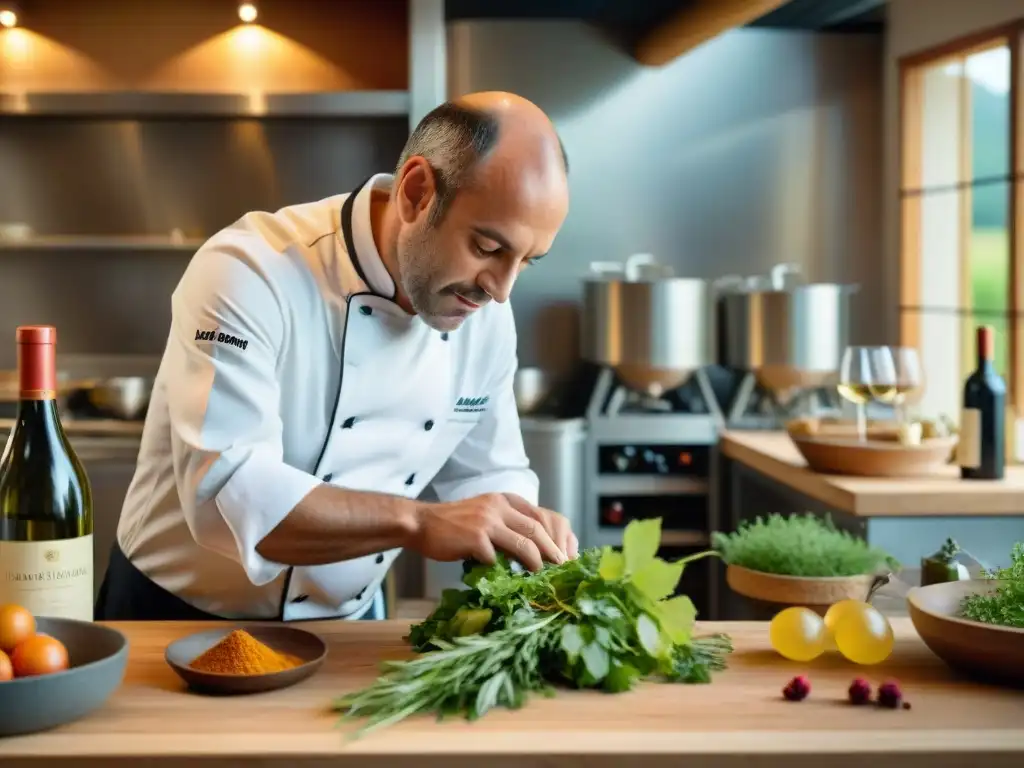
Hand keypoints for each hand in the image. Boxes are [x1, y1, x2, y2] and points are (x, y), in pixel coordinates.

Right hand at [409, 492, 576, 571]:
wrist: (420, 523)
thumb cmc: (453, 524)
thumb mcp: (485, 513)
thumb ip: (507, 524)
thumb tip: (534, 549)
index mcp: (504, 499)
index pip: (539, 516)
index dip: (555, 537)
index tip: (563, 555)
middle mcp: (498, 506)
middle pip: (536, 530)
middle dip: (552, 553)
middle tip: (561, 569)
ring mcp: (487, 521)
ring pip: (524, 544)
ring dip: (536, 564)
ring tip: (542, 577)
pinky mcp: (475, 538)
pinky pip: (496, 558)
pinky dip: (502, 570)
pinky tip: (505, 580)